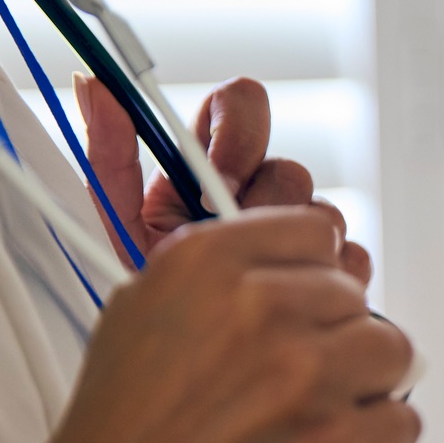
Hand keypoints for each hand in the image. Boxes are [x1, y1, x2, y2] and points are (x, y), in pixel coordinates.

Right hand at [7, 207, 417, 442]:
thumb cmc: (117, 438)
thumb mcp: (141, 313)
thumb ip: (222, 280)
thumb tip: (306, 273)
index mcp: (208, 261)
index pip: (317, 233)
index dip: (314, 280)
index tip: (303, 313)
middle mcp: (262, 305)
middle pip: (358, 298)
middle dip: (334, 342)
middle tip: (290, 392)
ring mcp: (307, 374)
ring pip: (393, 353)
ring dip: (365, 390)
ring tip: (311, 426)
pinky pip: (402, 423)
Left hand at [78, 74, 370, 281]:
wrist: (194, 359)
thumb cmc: (160, 291)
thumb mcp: (125, 225)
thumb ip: (110, 157)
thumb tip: (93, 82)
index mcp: (215, 162)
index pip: (242, 103)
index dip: (239, 130)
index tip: (221, 175)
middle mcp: (264, 187)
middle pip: (289, 167)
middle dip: (263, 206)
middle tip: (233, 243)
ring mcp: (305, 226)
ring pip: (324, 214)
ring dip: (293, 249)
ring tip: (255, 284)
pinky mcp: (337, 264)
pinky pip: (351, 255)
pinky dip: (328, 277)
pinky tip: (295, 299)